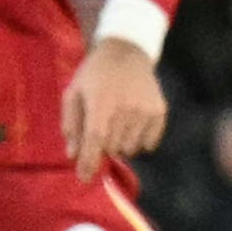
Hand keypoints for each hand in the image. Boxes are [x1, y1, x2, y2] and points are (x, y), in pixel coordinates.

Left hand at [60, 36, 167, 179]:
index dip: (89, 162)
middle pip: (112, 148)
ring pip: (130, 149)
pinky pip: (148, 144)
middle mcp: (126, 107)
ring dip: (120, 144)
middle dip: (103, 147)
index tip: (84, 178)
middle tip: (101, 129)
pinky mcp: (160, 112)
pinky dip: (139, 141)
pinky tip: (132, 124)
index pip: (96, 140)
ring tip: (117, 125)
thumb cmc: (94, 75)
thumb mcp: (73, 93)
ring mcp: (146, 110)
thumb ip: (71, 124)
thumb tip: (73, 155)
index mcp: (101, 101)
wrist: (126, 52)